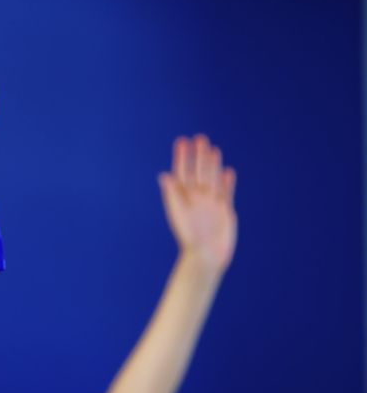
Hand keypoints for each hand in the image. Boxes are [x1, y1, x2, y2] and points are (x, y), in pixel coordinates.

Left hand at [159, 135, 237, 271]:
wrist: (206, 254)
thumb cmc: (188, 235)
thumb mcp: (179, 213)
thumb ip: (173, 194)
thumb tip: (164, 175)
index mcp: (184, 197)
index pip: (183, 172)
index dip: (182, 158)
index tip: (182, 142)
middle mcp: (197, 198)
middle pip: (199, 172)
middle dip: (199, 156)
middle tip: (200, 138)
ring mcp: (211, 203)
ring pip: (212, 179)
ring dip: (213, 165)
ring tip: (213, 149)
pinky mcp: (224, 211)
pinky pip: (226, 193)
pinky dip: (227, 182)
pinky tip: (228, 171)